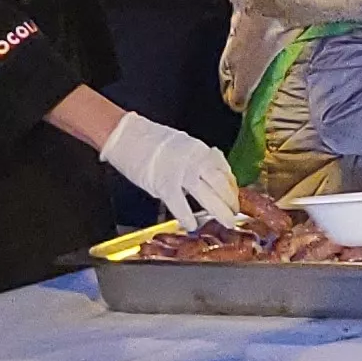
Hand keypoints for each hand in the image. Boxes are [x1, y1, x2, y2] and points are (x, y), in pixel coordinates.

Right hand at [103, 111, 245, 228]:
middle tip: (235, 213)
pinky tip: (191, 225)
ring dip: (219, 211)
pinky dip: (188, 217)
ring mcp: (181, 173)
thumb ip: (197, 159)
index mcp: (199, 150)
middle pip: (221, 184)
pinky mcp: (165, 184)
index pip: (223, 170)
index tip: (235, 196)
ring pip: (208, 195)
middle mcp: (194, 160)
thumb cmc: (149, 140)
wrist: (126, 135)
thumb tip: (209, 175)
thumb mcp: (182, 144)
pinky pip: (180, 205)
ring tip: (225, 221)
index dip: (231, 186)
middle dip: (231, 202)